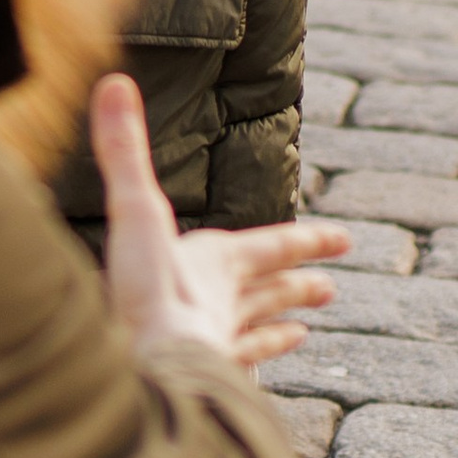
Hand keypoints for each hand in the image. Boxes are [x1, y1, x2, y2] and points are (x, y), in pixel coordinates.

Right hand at [93, 74, 349, 371]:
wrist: (147, 370)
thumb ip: (123, 151)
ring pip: (257, 328)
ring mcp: (216, 341)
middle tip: (330, 287)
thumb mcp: (133, 211)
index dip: (306, 241)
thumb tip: (114, 81)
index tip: (344, 241)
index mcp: (216, 260)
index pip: (271, 245)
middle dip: (297, 283)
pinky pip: (238, 368)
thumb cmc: (146, 292)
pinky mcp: (204, 376)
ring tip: (305, 329)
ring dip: (279, 323)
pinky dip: (255, 362)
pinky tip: (265, 373)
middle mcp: (224, 300)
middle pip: (269, 288)